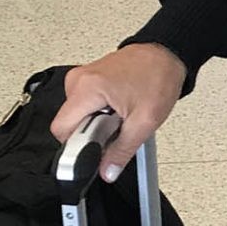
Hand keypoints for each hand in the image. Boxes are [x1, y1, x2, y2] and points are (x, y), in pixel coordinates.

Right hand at [50, 45, 185, 181]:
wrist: (166, 54)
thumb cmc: (158, 77)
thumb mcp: (144, 121)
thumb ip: (122, 150)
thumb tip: (107, 171)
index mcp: (87, 88)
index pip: (60, 129)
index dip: (76, 147)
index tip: (94, 151)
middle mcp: (78, 80)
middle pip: (68, 124)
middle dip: (90, 135)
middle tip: (115, 128)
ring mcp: (81, 78)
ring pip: (76, 117)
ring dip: (96, 125)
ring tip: (119, 116)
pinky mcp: (87, 79)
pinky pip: (83, 106)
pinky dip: (98, 114)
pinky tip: (117, 109)